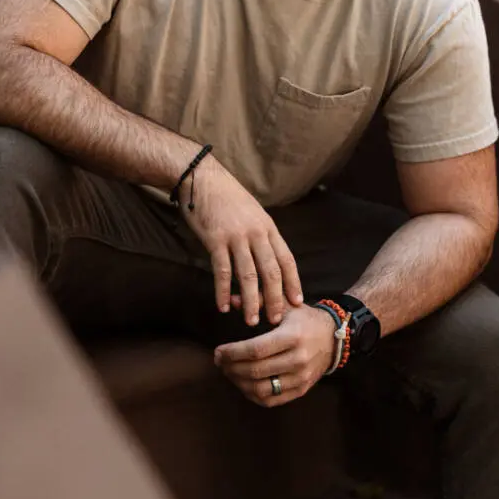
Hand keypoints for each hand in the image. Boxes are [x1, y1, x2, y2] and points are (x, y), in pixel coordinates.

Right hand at [182, 157, 302, 326]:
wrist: (201, 177)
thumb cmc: (226, 196)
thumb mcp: (252, 212)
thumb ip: (260, 234)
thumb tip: (266, 258)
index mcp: (268, 227)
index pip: (286, 259)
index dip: (293, 282)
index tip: (297, 302)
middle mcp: (256, 233)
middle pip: (271, 272)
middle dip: (275, 298)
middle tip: (276, 319)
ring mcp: (236, 236)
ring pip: (248, 275)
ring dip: (251, 301)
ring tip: (252, 321)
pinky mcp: (216, 239)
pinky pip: (222, 270)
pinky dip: (223, 291)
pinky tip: (223, 306)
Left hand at [213, 304, 336, 405]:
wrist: (334, 338)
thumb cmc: (306, 319)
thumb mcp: (288, 304)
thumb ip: (261, 300)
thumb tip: (234, 300)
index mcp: (293, 336)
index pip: (256, 350)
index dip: (232, 353)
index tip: (218, 351)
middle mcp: (298, 359)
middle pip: (256, 371)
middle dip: (231, 368)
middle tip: (219, 361)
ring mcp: (301, 377)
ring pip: (261, 389)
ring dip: (239, 383)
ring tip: (229, 372)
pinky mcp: (301, 390)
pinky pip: (271, 400)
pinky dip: (252, 395)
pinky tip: (243, 383)